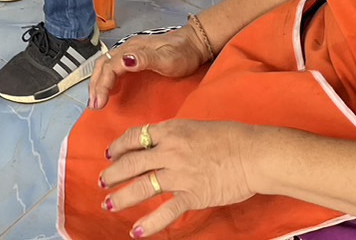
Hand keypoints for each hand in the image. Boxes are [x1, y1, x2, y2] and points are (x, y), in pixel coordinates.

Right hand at [88, 28, 207, 110]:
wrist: (195, 44)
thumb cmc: (183, 54)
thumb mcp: (168, 59)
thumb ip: (146, 59)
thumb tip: (124, 61)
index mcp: (133, 48)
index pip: (110, 66)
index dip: (102, 85)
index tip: (99, 103)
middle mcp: (128, 48)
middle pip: (103, 64)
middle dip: (95, 85)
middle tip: (94, 105)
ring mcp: (130, 51)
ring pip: (106, 65)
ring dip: (98, 82)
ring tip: (95, 100)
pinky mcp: (134, 57)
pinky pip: (113, 67)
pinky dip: (105, 79)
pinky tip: (107, 91)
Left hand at [100, 120, 262, 235]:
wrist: (253, 154)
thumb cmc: (229, 138)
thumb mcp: (195, 127)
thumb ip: (174, 136)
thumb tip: (158, 144)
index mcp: (170, 130)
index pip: (135, 137)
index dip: (119, 146)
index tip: (111, 153)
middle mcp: (170, 151)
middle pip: (132, 163)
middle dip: (113, 173)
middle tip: (102, 181)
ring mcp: (180, 174)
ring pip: (143, 186)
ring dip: (122, 197)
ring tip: (109, 204)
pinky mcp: (192, 195)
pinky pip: (166, 211)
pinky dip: (149, 223)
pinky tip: (136, 231)